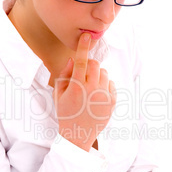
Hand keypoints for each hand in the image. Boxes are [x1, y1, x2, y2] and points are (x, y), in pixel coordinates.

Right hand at [54, 33, 115, 150]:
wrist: (78, 135)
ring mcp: (104, 96)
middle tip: (83, 76)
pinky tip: (97, 96)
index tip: (86, 36)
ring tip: (89, 88)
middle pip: (95, 65)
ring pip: (104, 73)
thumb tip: (74, 60)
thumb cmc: (66, 113)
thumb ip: (64, 75)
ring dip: (96, 76)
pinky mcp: (112, 102)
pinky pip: (111, 84)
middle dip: (89, 65)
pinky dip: (104, 85)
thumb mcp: (58, 94)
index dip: (83, 47)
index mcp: (76, 87)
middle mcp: (92, 90)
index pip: (82, 62)